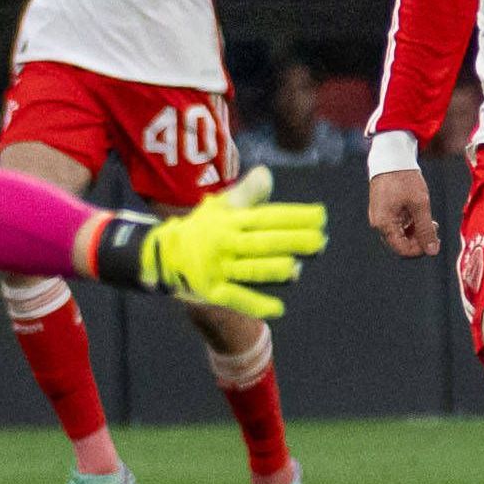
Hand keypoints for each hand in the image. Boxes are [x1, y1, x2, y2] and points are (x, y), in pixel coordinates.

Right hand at [134, 167, 326, 316]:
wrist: (163, 254)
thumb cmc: (202, 228)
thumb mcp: (220, 206)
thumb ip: (246, 192)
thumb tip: (268, 174)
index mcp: (231, 220)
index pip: (267, 217)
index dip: (294, 216)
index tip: (321, 216)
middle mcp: (225, 242)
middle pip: (263, 242)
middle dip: (293, 241)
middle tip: (320, 242)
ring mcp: (218, 268)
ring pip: (250, 269)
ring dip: (275, 270)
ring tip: (298, 270)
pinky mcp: (211, 291)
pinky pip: (236, 298)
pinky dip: (256, 304)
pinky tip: (279, 309)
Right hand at [368, 167, 437, 256]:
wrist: (391, 156)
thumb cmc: (404, 178)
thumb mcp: (420, 204)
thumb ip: (426, 229)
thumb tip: (432, 251)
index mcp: (384, 224)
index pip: (402, 250)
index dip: (420, 250)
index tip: (435, 242)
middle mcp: (379, 223)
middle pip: (400, 244)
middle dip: (419, 241)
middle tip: (435, 230)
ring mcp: (380, 217)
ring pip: (400, 235)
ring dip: (416, 232)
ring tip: (431, 222)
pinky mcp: (384, 210)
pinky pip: (397, 225)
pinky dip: (410, 224)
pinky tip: (421, 216)